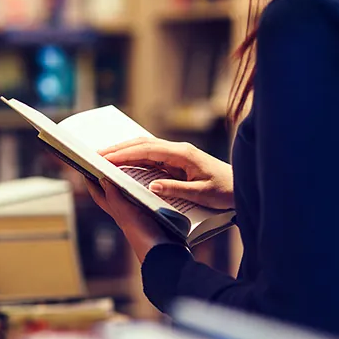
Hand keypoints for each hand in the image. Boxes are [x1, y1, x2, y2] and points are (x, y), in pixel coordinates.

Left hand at [85, 177, 173, 261]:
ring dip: (129, 185)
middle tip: (108, 165)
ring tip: (130, 170)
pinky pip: (148, 201)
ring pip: (131, 198)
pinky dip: (147, 192)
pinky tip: (153, 186)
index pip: (100, 196)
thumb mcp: (127, 215)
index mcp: (118, 214)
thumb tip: (102, 181)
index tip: (86, 169)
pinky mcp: (155, 218)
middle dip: (109, 181)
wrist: (166, 255)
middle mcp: (127, 215)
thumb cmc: (145, 237)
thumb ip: (115, 198)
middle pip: (113, 195)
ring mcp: (141, 217)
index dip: (91, 184)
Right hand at [99, 137, 234, 209]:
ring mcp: (176, 154)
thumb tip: (151, 185)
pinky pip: (150, 155)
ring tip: (104, 157)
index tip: (106, 159)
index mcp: (182, 154)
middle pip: (142, 144)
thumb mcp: (202, 194)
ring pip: (145, 147)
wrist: (241, 187)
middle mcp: (177, 150)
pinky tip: (123, 161)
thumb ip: (176, 189)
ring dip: (124, 151)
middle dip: (119, 148)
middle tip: (96, 155)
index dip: (125, 154)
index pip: (147, 150)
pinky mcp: (176, 161)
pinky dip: (134, 157)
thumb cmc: (225, 191)